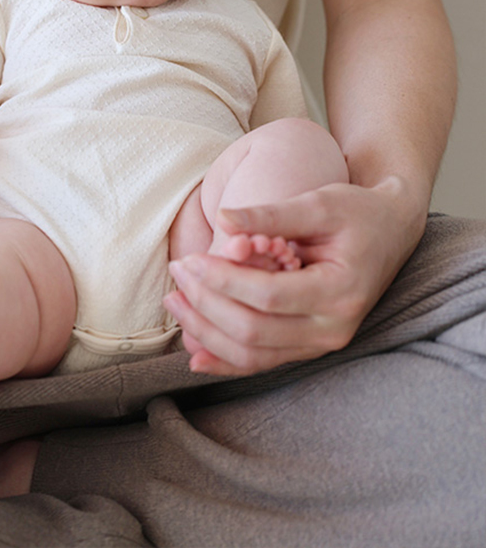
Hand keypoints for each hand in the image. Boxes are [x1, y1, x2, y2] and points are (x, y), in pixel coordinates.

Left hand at [164, 177, 424, 375]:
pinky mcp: (308, 347)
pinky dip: (225, 360)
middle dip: (206, 304)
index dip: (222, 280)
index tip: (190, 260)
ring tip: (174, 302)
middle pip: (254, 330)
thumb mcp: (319, 203)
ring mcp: (323, 344)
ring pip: (253, 354)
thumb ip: (270, 214)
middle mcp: (334, 327)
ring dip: (206, 333)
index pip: (268, 295)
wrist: (390, 232)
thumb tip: (223, 218)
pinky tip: (194, 353)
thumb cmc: (356, 212)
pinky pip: (262, 362)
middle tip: (177, 272)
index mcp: (341, 290)